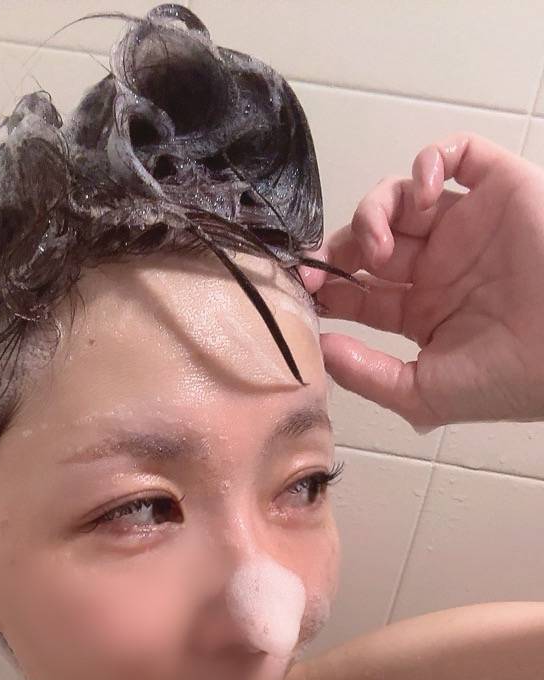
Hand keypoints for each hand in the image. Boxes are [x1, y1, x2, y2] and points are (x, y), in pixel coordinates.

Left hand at [299, 133, 543, 430]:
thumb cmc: (507, 380)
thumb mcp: (424, 394)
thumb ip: (368, 376)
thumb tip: (322, 351)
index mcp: (423, 311)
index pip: (361, 289)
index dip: (328, 284)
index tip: (303, 288)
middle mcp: (442, 264)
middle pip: (372, 236)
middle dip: (341, 246)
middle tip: (322, 265)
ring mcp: (468, 225)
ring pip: (404, 195)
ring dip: (376, 211)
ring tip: (379, 247)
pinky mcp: (499, 189)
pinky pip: (458, 154)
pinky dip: (431, 161)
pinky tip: (425, 194)